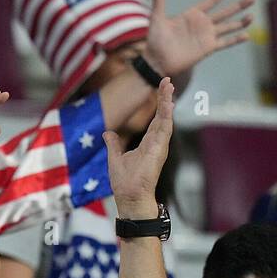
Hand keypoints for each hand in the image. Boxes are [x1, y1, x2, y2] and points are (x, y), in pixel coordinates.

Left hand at [103, 76, 172, 218]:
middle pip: (162, 115)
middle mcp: (156, 142)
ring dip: (167, 101)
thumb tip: (107, 133)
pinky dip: (166, 114)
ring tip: (169, 84)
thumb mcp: (115, 157)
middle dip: (165, 97)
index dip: (158, 105)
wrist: (130, 197)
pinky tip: (168, 101)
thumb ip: (113, 144)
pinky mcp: (159, 148)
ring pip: (165, 118)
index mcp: (147, 143)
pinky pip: (165, 127)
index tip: (160, 90)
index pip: (155, 120)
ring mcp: (159, 145)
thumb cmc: (125, 183)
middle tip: (167, 80)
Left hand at [144, 0, 253, 77]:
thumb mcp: (157, 19)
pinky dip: (235, 40)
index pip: (211, 1)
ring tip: (252, 16)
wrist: (157, 61)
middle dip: (238, 6)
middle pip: (224, 13)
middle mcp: (202, 25)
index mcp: (192, 15)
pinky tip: (246, 35)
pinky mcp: (207, 49)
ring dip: (240, 22)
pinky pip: (224, 43)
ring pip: (228, 27)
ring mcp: (206, 37)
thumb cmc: (155, 41)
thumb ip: (159, 2)